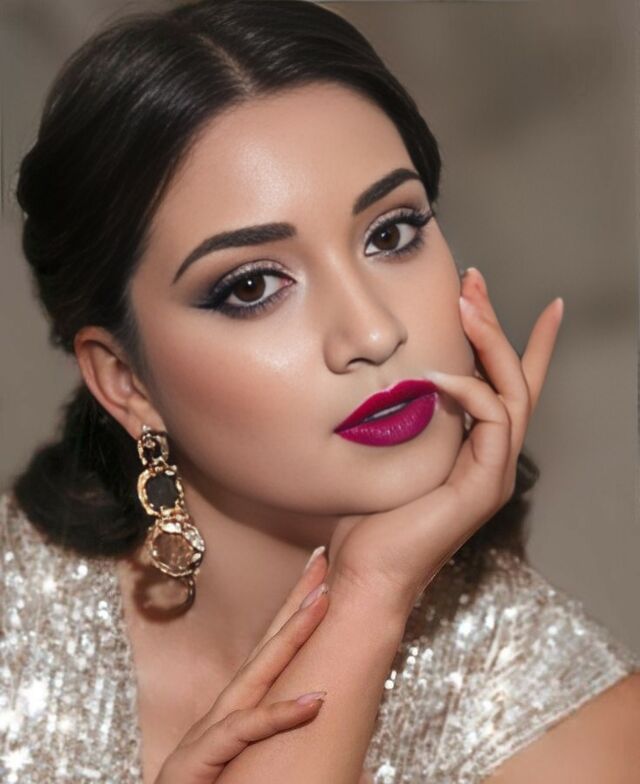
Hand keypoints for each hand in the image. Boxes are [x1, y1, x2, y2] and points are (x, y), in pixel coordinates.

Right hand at [155, 549, 330, 783]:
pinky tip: (316, 698)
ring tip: (324, 602)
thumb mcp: (253, 767)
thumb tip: (353, 756)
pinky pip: (246, 730)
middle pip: (267, 645)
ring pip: (259, 673)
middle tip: (322, 560)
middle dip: (294, 600)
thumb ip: (291, 753)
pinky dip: (281, 714)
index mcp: (240, 709)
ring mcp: (212, 730)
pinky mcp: (202, 759)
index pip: (273, 651)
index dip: (296, 613)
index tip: (322, 580)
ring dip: (292, 634)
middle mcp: (226, 709)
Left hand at [326, 267, 563, 613]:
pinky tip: (436, 376)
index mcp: (473, 450)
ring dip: (490, 342)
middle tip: (473, 282)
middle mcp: (492, 459)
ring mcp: (492, 473)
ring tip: (464, 302)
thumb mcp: (388, 451)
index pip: (507, 388)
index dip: (522, 344)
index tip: (519, 302)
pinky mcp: (483, 486)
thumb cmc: (368, 518)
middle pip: (516, 379)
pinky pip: (492, 421)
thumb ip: (405, 415)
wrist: (365, 572)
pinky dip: (469, 390)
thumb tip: (393, 375)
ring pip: (511, 391)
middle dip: (498, 326)